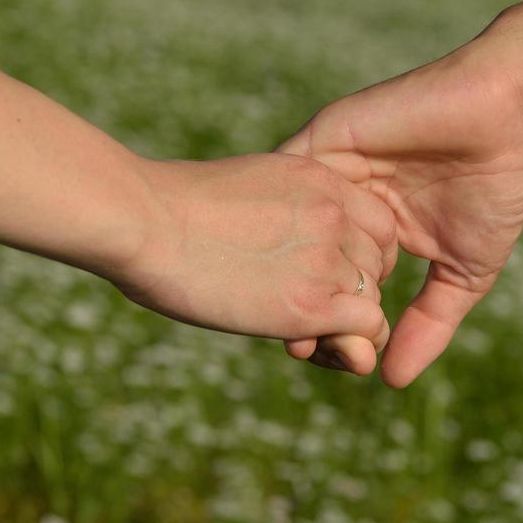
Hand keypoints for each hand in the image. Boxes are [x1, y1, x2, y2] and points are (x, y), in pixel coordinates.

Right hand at [117, 154, 398, 373]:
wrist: (145, 221)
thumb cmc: (172, 206)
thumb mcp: (248, 186)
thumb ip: (282, 208)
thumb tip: (270, 241)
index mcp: (319, 177)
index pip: (377, 222)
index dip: (357, 252)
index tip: (324, 269)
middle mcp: (334, 214)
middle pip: (377, 263)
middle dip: (352, 290)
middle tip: (311, 308)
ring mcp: (326, 258)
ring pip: (373, 299)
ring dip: (348, 322)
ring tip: (309, 332)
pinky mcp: (311, 304)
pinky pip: (369, 329)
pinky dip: (353, 344)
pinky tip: (316, 345)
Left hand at [279, 43, 522, 386]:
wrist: (500, 113)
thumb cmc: (491, 187)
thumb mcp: (463, 271)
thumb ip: (429, 323)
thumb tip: (390, 381)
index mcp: (369, 232)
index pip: (329, 283)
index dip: (319, 322)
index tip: (316, 358)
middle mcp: (340, 203)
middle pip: (296, 260)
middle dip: (288, 303)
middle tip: (292, 344)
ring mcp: (328, 171)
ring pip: (283, 226)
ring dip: (278, 266)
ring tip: (278, 311)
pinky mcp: (323, 139)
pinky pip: (283, 177)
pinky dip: (275, 212)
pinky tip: (274, 253)